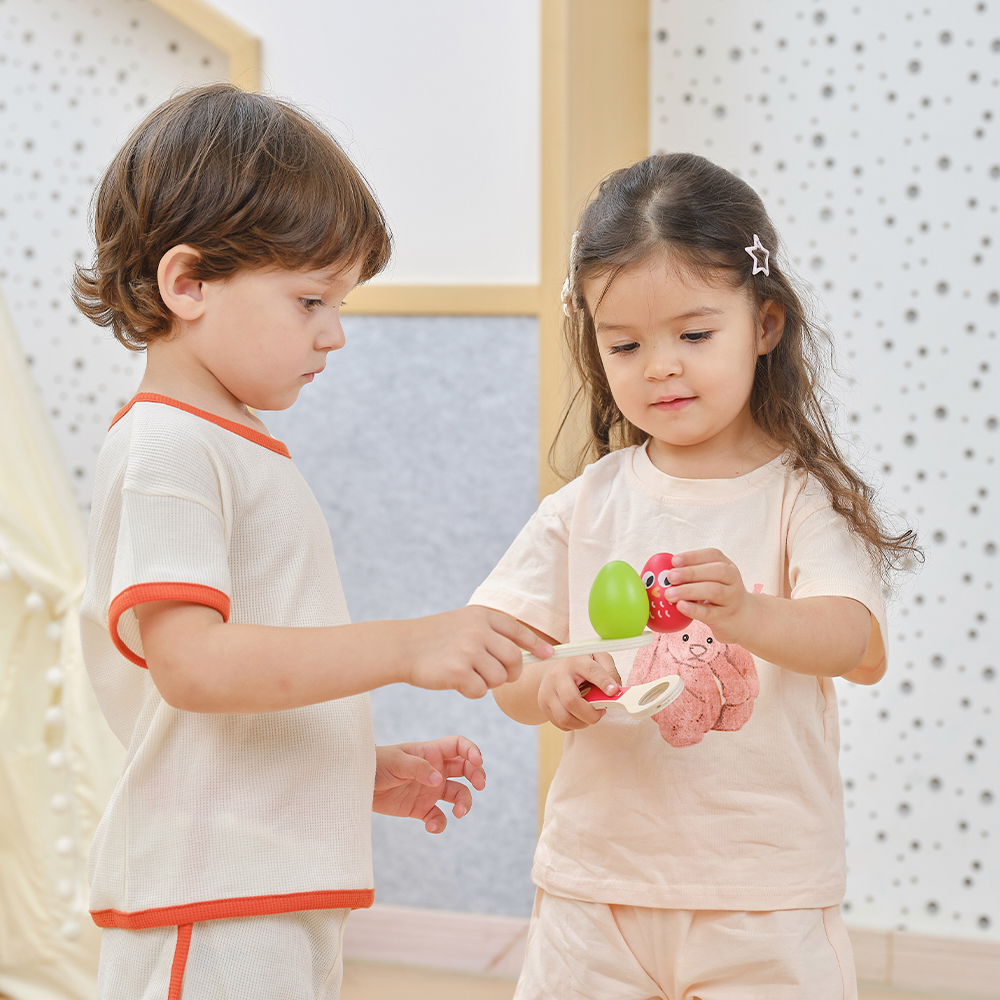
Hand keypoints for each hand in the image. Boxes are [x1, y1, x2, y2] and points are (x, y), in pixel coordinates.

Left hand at [372, 737, 485, 833]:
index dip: (472, 751)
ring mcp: (430, 790)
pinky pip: (438, 817)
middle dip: (477, 776)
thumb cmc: (376, 763)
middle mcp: (435, 770)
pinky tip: (431, 826)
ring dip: (464, 803)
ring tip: (459, 812)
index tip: (477, 762)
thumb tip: (439, 779)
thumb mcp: (396, 761)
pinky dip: (440, 824)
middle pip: (466, 770)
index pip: (459, 746)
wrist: (358, 783)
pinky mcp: (421, 809)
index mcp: (431, 752)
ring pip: (458, 794)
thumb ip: (418, 768)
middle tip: (480, 785)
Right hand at [398, 606, 552, 699]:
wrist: (402, 646)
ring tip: (469, 675)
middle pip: (515, 659)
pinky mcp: (457, 672)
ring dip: (488, 683)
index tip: (548, 654)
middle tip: (498, 676)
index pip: (518, 630)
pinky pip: (481, 691)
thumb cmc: (436, 638)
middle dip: (511, 673)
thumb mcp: (464, 623)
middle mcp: (478, 630)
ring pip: (499, 678)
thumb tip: (527, 652)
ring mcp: (468, 650)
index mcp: (482, 616)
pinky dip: (472, 692)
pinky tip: (458, 683)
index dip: (536, 644)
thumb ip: (491, 633)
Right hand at [537, 653, 620, 730]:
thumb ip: (609, 670)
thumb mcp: (597, 658)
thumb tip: (615, 689)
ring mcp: (547, 691)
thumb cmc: (579, 664)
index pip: (591, 671)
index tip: (614, 691)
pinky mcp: (543, 704)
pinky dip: (574, 725)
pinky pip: (560, 724)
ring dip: (583, 722)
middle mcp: (557, 676)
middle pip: (572, 702)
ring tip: (590, 714)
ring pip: (564, 718)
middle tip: (601, 711)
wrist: (554, 667)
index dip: (604, 682)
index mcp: (574, 661)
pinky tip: (579, 715)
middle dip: (591, 714)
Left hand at [665, 548, 753, 643]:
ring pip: (714, 591)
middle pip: (717, 571)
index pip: (713, 555)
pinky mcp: (725, 617)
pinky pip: (709, 613)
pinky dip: (694, 609)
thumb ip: (694, 575)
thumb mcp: (712, 580)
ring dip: (689, 591)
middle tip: (670, 577)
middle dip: (691, 572)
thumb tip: (663, 570)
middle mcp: (733, 580)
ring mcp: (731, 599)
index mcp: (727, 566)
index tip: (674, 560)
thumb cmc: (719, 596)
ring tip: (670, 594)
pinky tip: (681, 606)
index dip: (693, 556)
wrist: (742, 619)